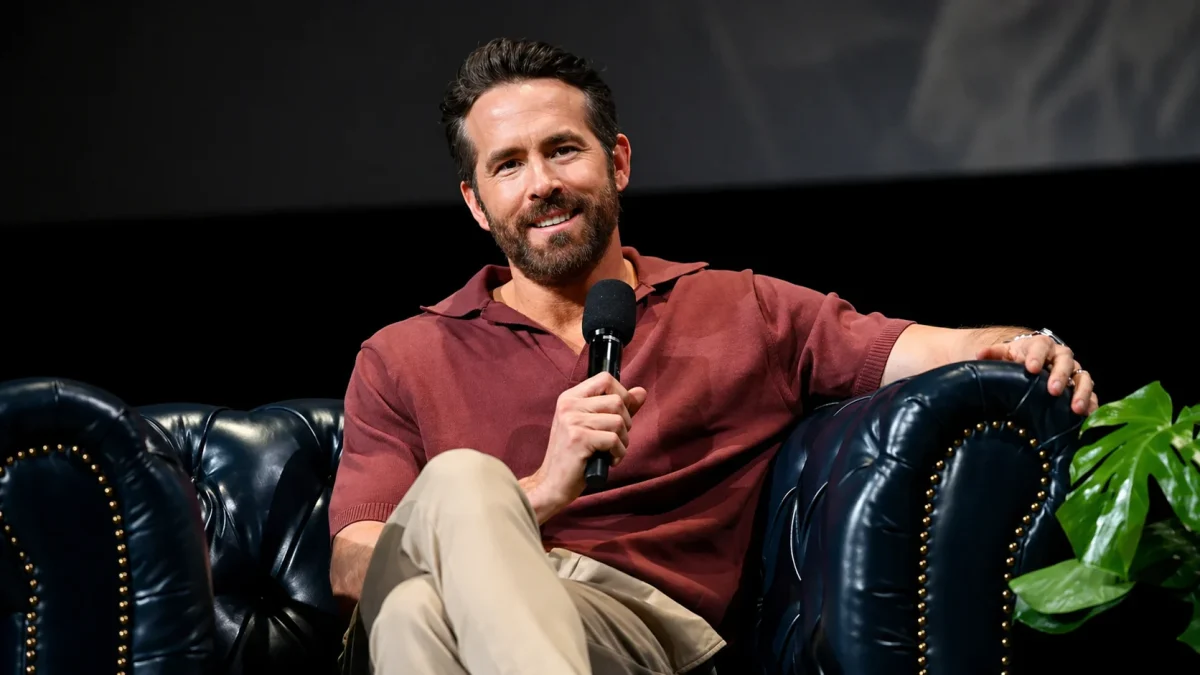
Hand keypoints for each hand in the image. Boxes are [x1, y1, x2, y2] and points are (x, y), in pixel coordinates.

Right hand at [522, 372, 646, 521]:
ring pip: (619, 422)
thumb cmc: (575, 456)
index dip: (622, 394)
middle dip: (626, 423)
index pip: (605, 378)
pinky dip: (618, 454)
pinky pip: (614, 440)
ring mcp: (572, 421)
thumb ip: (617, 408)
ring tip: (611, 452)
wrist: (552, 484)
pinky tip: (608, 461)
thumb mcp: (594, 427)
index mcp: (570, 398)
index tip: (621, 415)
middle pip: (617, 401)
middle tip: (615, 440)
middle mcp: (569, 405)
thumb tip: (641, 391)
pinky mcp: (578, 438)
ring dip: (623, 442)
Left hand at [976, 336, 1097, 414]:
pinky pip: (1091, 394)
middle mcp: (1060, 356)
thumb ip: (993, 354)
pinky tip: (1088, 416)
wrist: (1029, 366)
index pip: (1040, 346)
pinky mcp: (1081, 387)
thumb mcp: (1004, 355)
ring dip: (1081, 392)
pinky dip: (1092, 403)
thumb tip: (979, 355)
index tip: (1030, 368)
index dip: (1037, 356)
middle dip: (1060, 375)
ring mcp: (1073, 372)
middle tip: (1053, 391)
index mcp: (1040, 345)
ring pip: (1083, 378)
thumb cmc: (1015, 360)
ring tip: (1075, 408)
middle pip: (1065, 361)